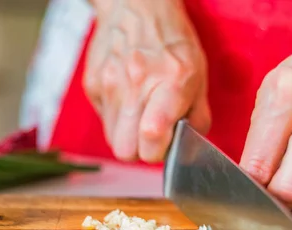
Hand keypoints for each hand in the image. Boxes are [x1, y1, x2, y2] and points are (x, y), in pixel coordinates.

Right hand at [84, 0, 209, 161]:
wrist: (136, 7)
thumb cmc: (172, 41)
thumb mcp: (198, 75)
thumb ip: (196, 116)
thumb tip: (189, 145)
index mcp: (169, 84)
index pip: (151, 140)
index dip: (158, 153)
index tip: (164, 145)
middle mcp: (136, 86)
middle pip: (125, 151)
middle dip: (139, 150)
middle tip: (151, 135)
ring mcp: (109, 86)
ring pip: (112, 140)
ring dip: (127, 135)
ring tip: (139, 113)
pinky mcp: (93, 86)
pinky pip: (104, 120)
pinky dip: (116, 118)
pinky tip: (127, 97)